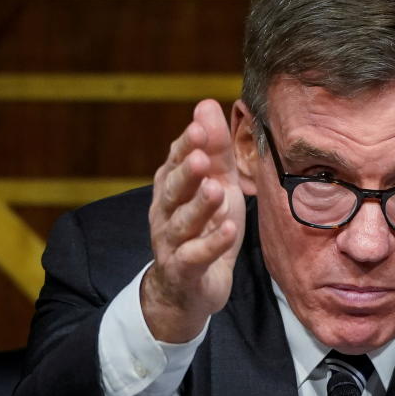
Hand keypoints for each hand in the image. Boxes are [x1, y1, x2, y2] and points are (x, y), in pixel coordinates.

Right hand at [141, 99, 245, 342]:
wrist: (189, 290)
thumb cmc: (205, 229)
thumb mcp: (217, 185)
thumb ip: (215, 149)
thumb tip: (206, 104)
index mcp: (172, 189)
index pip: (175, 162)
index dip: (186, 146)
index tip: (200, 126)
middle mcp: (166, 213)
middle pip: (173, 190)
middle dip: (187, 172)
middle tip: (202, 157)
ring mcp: (172, 244)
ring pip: (182, 222)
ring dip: (199, 206)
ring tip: (215, 190)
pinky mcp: (184, 271)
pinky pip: (196, 256)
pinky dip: (212, 244)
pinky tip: (228, 231)